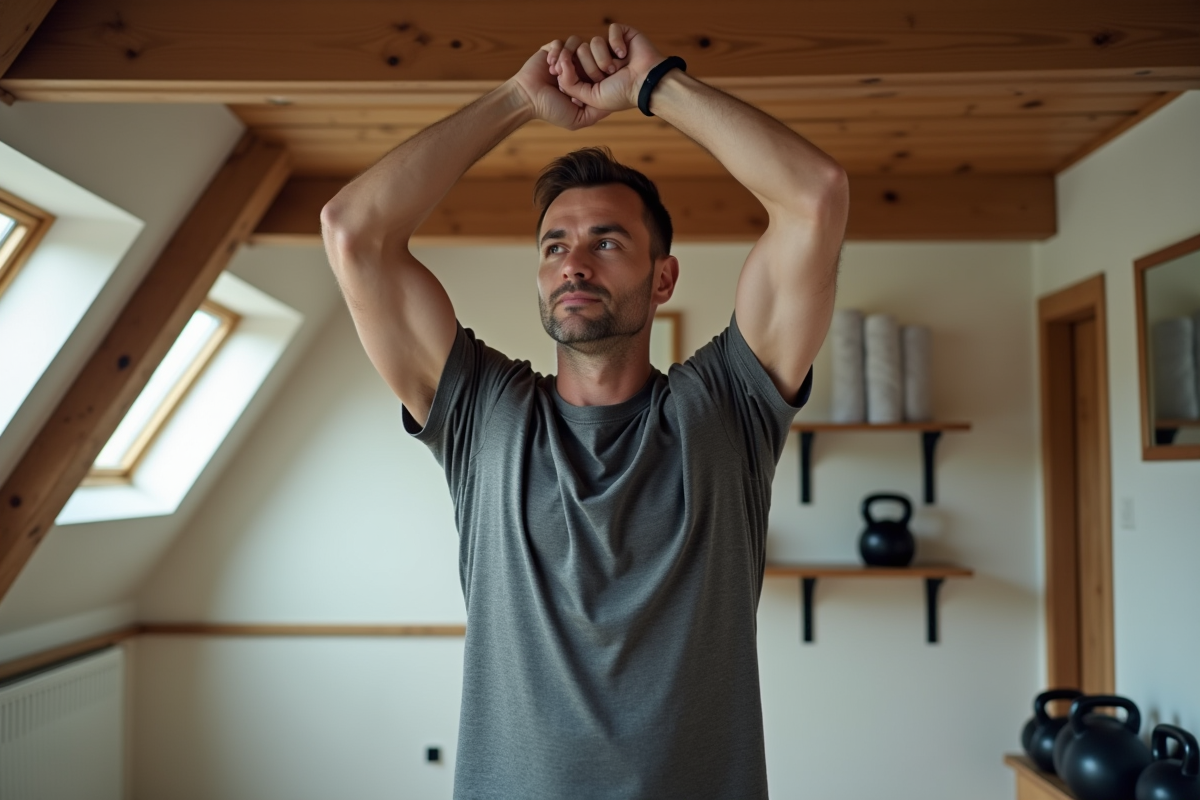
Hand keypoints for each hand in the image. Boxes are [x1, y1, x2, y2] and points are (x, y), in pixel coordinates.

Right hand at [507, 43, 610, 129]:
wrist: (527, 99)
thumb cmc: (551, 110)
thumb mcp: (579, 119)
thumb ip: (598, 112)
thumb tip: (614, 101)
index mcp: (586, 81)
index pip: (602, 67)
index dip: (597, 72)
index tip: (589, 82)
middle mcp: (577, 67)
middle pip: (591, 53)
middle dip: (582, 64)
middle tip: (570, 77)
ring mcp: (564, 57)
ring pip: (577, 44)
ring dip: (567, 58)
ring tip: (557, 72)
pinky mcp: (552, 50)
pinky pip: (561, 42)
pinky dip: (556, 52)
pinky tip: (550, 65)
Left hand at [550, 24, 664, 113]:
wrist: (646, 85)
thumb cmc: (621, 94)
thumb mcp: (591, 97)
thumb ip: (570, 85)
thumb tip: (560, 65)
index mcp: (590, 74)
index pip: (570, 62)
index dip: (569, 67)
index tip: (571, 74)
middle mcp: (599, 59)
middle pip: (580, 50)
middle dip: (592, 67)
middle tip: (606, 76)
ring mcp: (611, 47)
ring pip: (594, 41)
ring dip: (605, 58)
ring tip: (616, 68)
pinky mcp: (623, 35)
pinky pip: (611, 30)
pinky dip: (617, 43)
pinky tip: (624, 54)